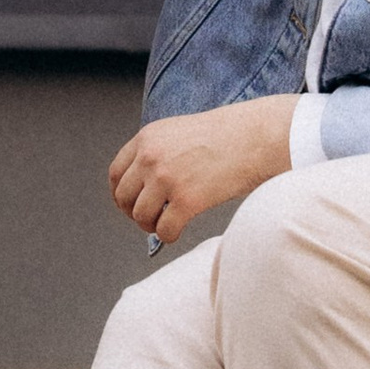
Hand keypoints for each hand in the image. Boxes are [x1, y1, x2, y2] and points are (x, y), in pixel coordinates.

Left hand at [109, 97, 300, 242]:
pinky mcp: (187, 200)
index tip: (129, 203)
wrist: (253, 138)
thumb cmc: (224, 136)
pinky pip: (164, 230)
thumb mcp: (178, 132)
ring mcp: (167, 179)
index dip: (121, 193)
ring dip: (151, 226)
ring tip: (165, 224)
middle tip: (148, 218)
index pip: (116, 173)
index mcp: (147, 138)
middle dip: (133, 213)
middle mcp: (151, 157)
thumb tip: (142, 184)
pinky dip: (168, 236)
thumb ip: (156, 152)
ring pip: (141, 216)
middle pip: (124, 197)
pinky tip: (177, 231)